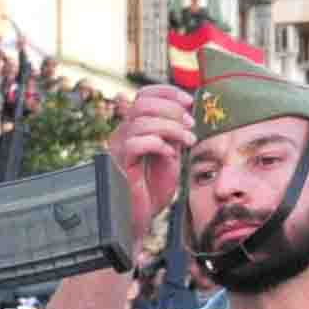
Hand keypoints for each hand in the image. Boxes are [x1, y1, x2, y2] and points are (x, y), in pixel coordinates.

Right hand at [106, 82, 196, 223]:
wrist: (140, 216)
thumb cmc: (153, 187)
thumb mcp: (170, 153)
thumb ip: (173, 133)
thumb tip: (185, 114)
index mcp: (134, 127)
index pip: (144, 95)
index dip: (166, 92)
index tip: (188, 101)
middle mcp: (122, 133)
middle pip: (142, 103)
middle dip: (171, 110)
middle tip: (190, 125)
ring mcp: (118, 148)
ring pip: (141, 121)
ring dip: (171, 128)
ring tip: (188, 142)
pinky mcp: (119, 164)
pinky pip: (136, 143)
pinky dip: (158, 144)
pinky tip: (170, 155)